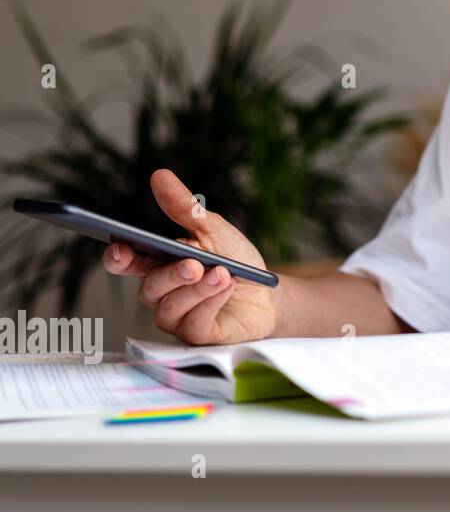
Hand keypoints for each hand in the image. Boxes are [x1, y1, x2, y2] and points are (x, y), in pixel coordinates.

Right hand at [101, 169, 277, 344]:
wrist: (269, 294)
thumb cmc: (236, 262)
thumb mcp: (213, 230)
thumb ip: (185, 208)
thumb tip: (159, 176)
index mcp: (158, 265)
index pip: (126, 263)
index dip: (118, 257)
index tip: (120, 247)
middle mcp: (162, 294)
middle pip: (149, 288)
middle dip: (170, 275)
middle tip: (193, 264)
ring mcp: (177, 318)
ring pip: (170, 307)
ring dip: (197, 289)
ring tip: (221, 273)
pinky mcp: (197, 336)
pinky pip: (192, 324)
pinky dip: (209, 304)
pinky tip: (225, 288)